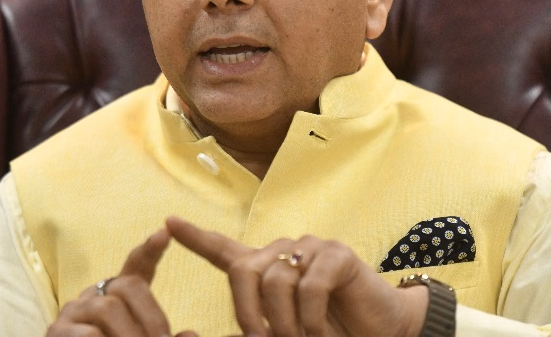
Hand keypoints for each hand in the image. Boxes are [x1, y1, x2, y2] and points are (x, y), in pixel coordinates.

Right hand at [47, 228, 197, 336]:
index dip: (150, 251)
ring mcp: (73, 312)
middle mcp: (93, 297)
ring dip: (131, 336)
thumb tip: (191, 334)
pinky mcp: (57, 331)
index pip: (135, 268)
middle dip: (152, 317)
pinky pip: (89, 333)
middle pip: (128, 286)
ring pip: (109, 308)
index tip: (164, 234)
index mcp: (117, 298)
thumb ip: (161, 335)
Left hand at [165, 217, 427, 336]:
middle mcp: (284, 251)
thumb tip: (243, 334)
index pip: (223, 249)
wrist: (382, 331)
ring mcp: (311, 248)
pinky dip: (311, 319)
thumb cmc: (328, 331)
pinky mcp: (337, 255)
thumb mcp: (285, 331)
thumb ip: (258, 326)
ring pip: (276, 283)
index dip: (194, 237)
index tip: (168, 223)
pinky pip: (310, 287)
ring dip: (286, 325)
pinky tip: (322, 332)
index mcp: (266, 268)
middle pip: (244, 271)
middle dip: (247, 314)